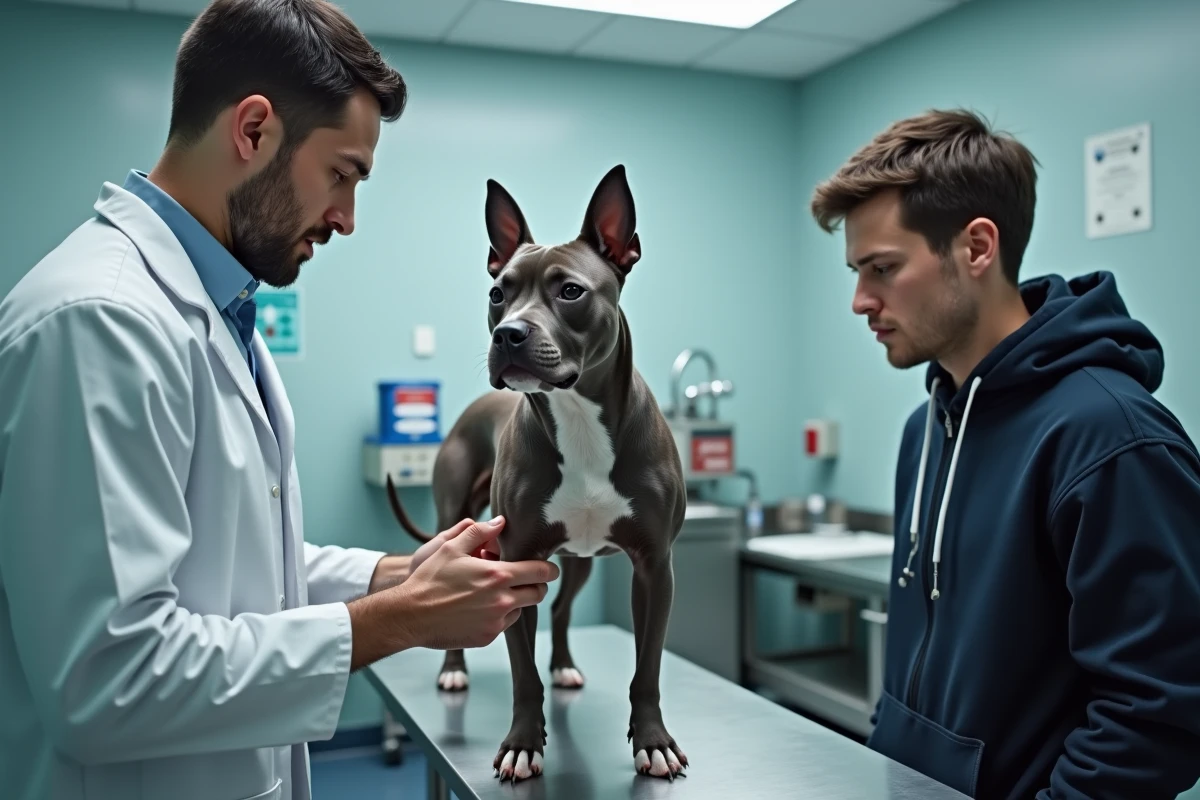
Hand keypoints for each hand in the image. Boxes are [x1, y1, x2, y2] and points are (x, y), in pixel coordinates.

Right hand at [347, 517, 558, 669]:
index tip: (550, 568)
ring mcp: (496, 622)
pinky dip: (499, 615)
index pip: (540, 572)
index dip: (549, 569)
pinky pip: (504, 624)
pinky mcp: (487, 637)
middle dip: (535, 585)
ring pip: (521, 609)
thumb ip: (479, 532)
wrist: (410, 614)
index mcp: (497, 576)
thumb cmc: (429, 579)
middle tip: (523, 578)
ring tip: (493, 592)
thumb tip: (500, 523)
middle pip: (537, 593)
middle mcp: (502, 601)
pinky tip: (480, 607)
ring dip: (515, 599)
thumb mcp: (450, 547)